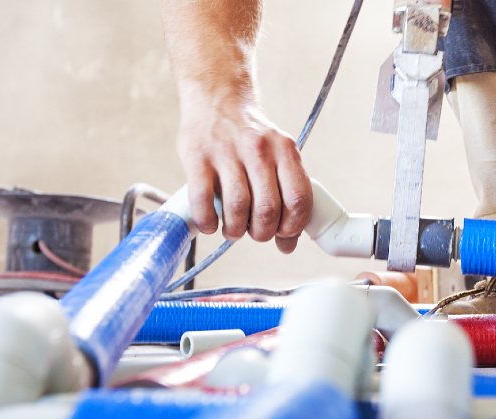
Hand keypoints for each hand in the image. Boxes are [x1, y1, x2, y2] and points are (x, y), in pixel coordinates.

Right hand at [176, 98, 311, 253]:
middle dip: (262, 232)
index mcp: (285, 150)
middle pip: (267, 209)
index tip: (283, 235)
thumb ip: (286, 192)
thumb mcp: (278, 153)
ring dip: (236, 230)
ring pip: (237, 208)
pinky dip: (208, 221)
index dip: (292, 227)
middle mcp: (258, 149)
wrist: (217, 97)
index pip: (298, 199)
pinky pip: (203, 200)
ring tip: (233, 230)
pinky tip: (210, 224)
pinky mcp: (197, 157)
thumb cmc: (250, 137)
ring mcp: (226, 152)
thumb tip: (288, 243)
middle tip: (255, 233)